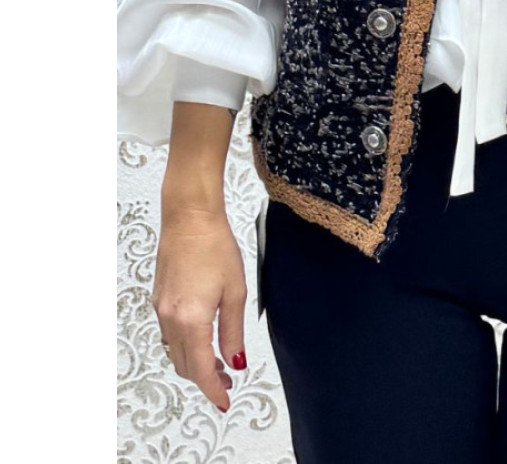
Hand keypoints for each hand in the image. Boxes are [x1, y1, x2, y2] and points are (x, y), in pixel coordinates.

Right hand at [152, 206, 247, 412]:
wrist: (189, 217)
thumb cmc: (216, 246)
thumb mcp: (235, 291)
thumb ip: (233, 331)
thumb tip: (236, 361)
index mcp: (191, 319)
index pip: (200, 369)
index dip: (213, 389)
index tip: (225, 401)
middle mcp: (170, 319)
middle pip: (184, 365)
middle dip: (205, 378)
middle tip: (229, 381)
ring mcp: (161, 309)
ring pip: (174, 352)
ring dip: (194, 362)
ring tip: (219, 363)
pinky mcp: (159, 300)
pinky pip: (168, 335)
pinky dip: (184, 346)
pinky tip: (202, 339)